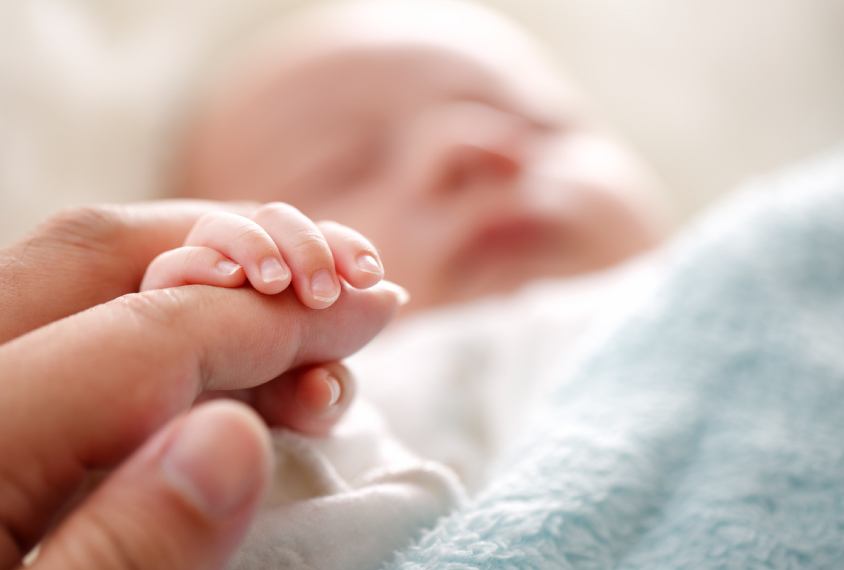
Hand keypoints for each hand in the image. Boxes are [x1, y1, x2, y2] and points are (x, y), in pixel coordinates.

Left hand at [0, 202, 402, 569]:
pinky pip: (71, 322)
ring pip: (82, 275)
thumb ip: (123, 557)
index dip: (272, 319)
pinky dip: (167, 320)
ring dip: (212, 284)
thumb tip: (230, 442)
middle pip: (97, 253)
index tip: (375, 309)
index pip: (141, 334)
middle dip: (242, 254)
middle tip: (342, 293)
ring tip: (301, 348)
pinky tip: (231, 368)